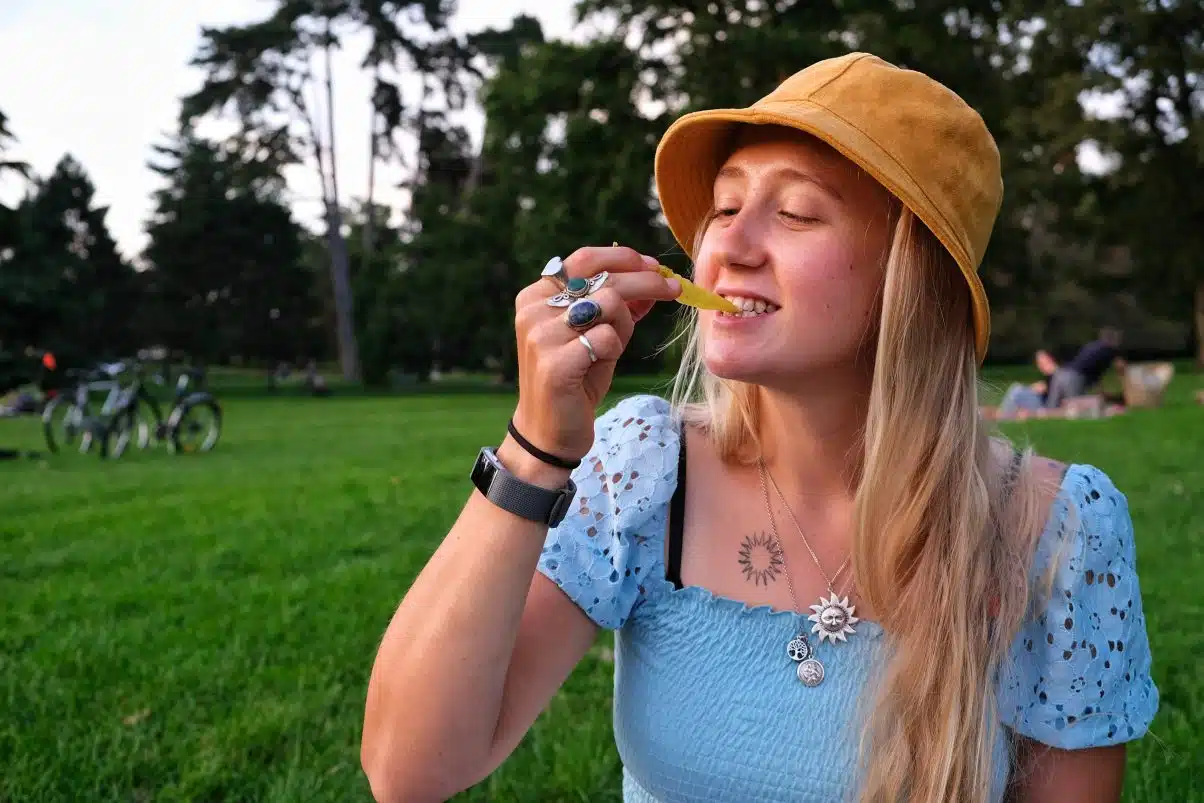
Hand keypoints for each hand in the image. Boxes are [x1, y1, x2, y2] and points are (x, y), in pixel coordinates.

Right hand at [509, 246, 681, 464]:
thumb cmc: (576, 379)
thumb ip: (617, 305)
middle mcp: (534, 310)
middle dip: (646, 280)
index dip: (624, 258)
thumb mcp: (597, 334)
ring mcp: (540, 336)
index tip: (654, 266)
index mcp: (537, 295)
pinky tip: (597, 366)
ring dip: (625, 324)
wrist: (550, 431)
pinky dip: (614, 348)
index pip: (585, 259)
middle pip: (602, 277)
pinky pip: (606, 338)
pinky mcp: (554, 364)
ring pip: (608, 303)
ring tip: (613, 347)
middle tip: (674, 289)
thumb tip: (655, 276)